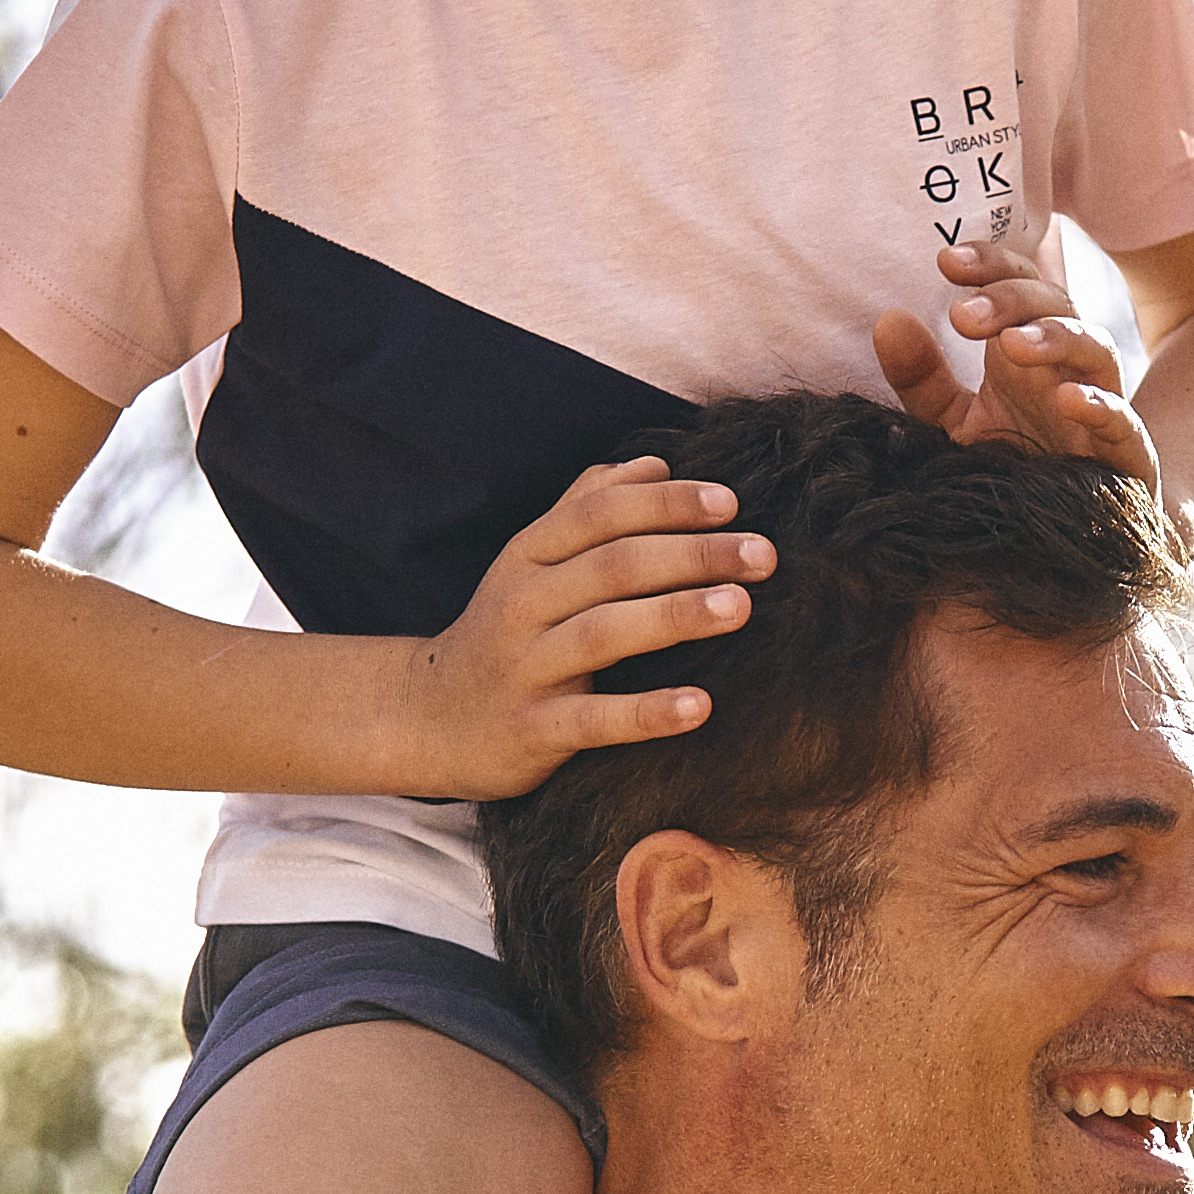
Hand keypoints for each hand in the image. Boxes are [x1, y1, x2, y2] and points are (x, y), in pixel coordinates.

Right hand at [404, 458, 772, 799]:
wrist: (429, 720)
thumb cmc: (504, 634)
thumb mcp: (531, 565)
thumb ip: (586, 510)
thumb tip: (653, 463)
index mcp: (529, 556)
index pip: (600, 515)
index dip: (664, 504)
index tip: (730, 501)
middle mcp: (523, 603)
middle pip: (613, 566)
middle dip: (692, 553)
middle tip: (764, 553)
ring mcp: (524, 668)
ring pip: (602, 632)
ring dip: (674, 615)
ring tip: (739, 607)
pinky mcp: (530, 731)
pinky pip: (593, 720)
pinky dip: (646, 713)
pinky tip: (700, 706)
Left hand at [871, 239, 1163, 491]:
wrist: (1063, 546)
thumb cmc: (1015, 472)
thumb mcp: (958, 425)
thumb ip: (923, 381)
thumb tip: (888, 321)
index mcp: (1031, 353)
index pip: (1018, 284)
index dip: (990, 264)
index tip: (945, 263)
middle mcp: (1069, 369)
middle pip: (1056, 304)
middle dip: (1011, 299)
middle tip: (962, 317)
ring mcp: (1102, 408)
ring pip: (1097, 349)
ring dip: (1057, 337)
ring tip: (1013, 344)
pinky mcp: (1127, 458)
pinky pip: (1125, 423)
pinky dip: (1102, 407)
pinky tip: (1070, 399)